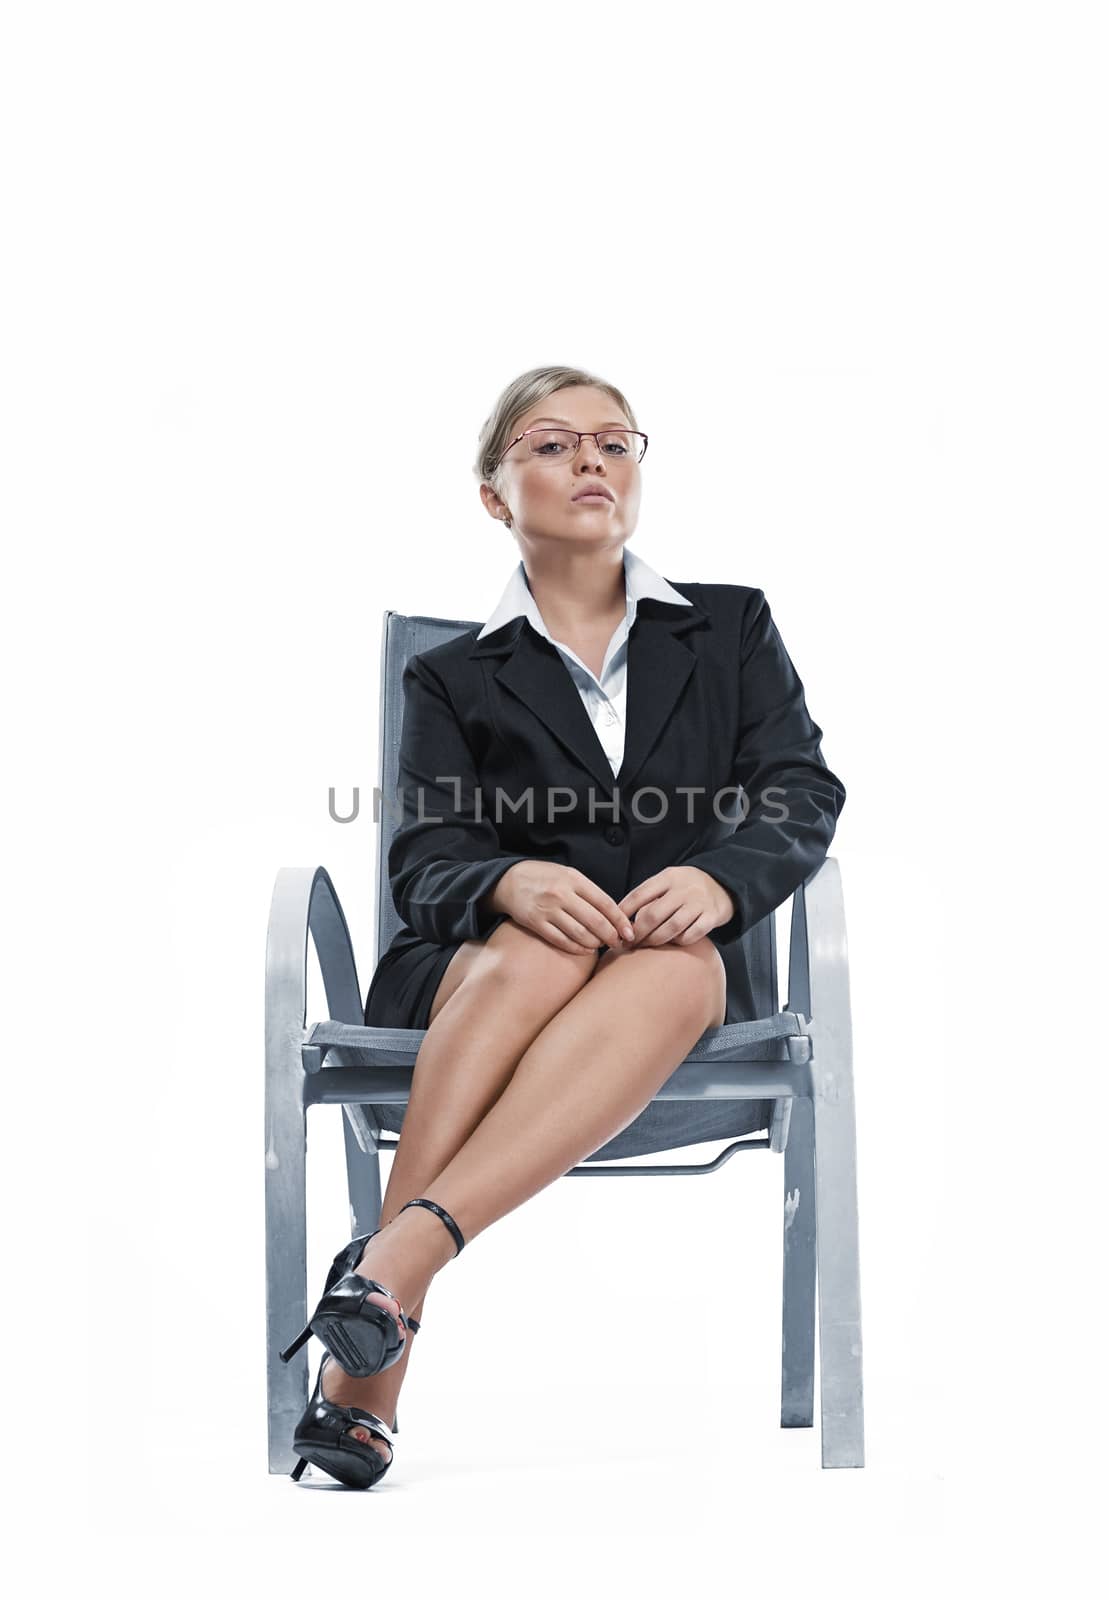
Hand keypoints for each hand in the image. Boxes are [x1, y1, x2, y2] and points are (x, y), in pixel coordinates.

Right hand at [490, 861, 636, 954]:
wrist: (508, 881)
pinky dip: (576, 948)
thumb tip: (613, 914)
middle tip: (618, 944)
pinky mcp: (536, 923)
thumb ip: (588, 891)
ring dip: (595, 944)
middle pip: (595, 921)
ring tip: (600, 946)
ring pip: (580, 934)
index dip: (620, 921)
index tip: (630, 932)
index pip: (605, 903)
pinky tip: (584, 950)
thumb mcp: (567, 874)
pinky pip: (561, 940)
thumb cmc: (544, 877)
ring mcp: (548, 910)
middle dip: (611, 936)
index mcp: (574, 879)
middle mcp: (562, 894)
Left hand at [617, 867, 735, 947]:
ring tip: (646, 945)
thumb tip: (622, 919)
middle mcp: (684, 889)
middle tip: (628, 943)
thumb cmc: (685, 888)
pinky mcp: (712, 917)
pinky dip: (678, 942)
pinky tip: (672, 943)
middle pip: (653, 914)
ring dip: (654, 940)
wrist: (723, 885)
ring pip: (671, 927)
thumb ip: (649, 896)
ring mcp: (699, 903)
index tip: (615, 927)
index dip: (624, 913)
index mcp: (668, 877)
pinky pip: (691, 935)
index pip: (640, 894)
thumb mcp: (667, 882)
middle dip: (637, 932)